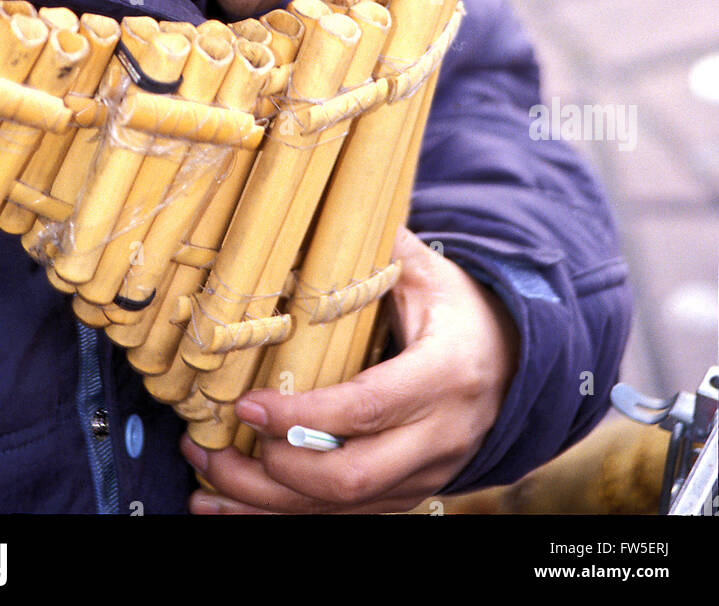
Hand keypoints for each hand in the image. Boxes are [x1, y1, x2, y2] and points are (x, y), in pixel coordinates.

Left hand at [182, 226, 519, 513]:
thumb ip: (383, 245)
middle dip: (270, 472)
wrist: (515, 362)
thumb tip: (328, 201)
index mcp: (442, 375)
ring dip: (265, 503)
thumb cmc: (462, 310)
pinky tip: (236, 506)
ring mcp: (426, 474)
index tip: (247, 403)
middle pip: (349, 479)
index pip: (366, 408)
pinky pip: (345, 520)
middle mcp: (438, 436)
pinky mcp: (410, 494)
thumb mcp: (432, 272)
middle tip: (210, 446)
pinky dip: (285, 518)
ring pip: (341, 510)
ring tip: (206, 480)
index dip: (302, 414)